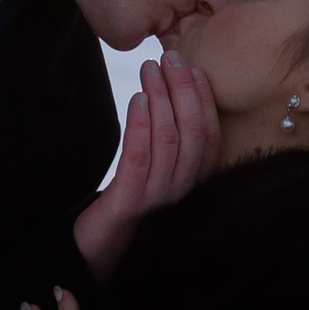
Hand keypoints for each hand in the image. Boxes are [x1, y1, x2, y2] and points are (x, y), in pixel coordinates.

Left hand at [72, 51, 219, 285]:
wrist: (100, 252)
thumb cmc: (129, 208)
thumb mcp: (157, 175)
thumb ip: (169, 146)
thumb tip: (171, 95)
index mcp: (195, 185)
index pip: (209, 136)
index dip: (204, 99)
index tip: (194, 68)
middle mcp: (183, 192)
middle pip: (191, 132)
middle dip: (183, 89)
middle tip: (169, 57)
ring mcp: (158, 199)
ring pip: (168, 140)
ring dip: (160, 98)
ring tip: (149, 69)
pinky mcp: (130, 204)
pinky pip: (139, 159)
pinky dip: (141, 126)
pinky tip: (137, 100)